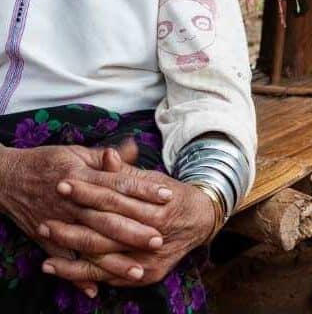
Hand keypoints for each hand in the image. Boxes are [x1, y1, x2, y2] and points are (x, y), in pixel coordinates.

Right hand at [0, 142, 171, 293]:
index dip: (144, 190)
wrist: (8, 178)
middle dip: (134, 230)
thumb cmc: (47, 161)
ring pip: (90, 244)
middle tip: (159, 238)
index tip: (167, 196)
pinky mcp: (46, 240)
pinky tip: (97, 290)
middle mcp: (73, 201)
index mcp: (83, 175)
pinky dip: (77, 277)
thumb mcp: (78, 151)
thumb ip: (107, 156)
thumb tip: (134, 148)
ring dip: (114, 260)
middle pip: (108, 218)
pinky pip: (64, 261)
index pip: (119, 184)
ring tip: (138, 270)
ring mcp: (59, 222)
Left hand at [40, 158, 214, 286]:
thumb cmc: (171, 195)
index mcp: (155, 208)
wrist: (200, 220)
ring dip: (70, 258)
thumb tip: (107, 155)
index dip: (87, 191)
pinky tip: (59, 268)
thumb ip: (127, 173)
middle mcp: (152, 236)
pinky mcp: (146, 275)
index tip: (63, 183)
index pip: (113, 199)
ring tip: (44, 252)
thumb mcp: (152, 179)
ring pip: (103, 261)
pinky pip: (109, 278)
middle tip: (44, 221)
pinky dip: (82, 276)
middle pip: (105, 233)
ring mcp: (150, 259)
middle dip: (71, 228)